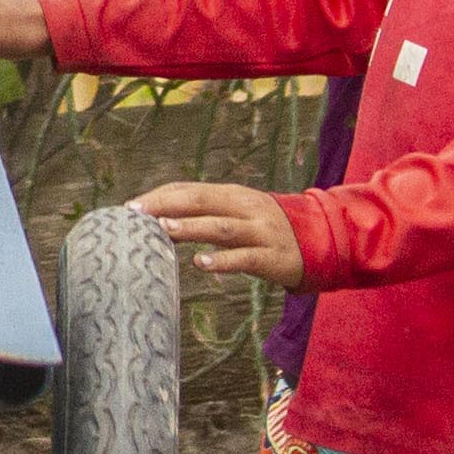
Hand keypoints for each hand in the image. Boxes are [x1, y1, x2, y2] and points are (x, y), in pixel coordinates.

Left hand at [136, 180, 309, 287]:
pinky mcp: (273, 256)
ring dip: (191, 227)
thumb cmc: (267, 229)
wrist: (322, 240)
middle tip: (136, 214)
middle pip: (201, 201)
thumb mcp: (238, 214)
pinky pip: (245, 258)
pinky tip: (202, 264)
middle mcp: (245, 207)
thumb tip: (161, 218)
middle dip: (166, 205)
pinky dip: (222, 260)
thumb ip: (206, 214)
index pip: (190, 189)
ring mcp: (260, 231)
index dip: (160, 196)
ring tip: (164, 229)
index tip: (131, 206)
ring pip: (221, 226)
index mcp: (232, 195)